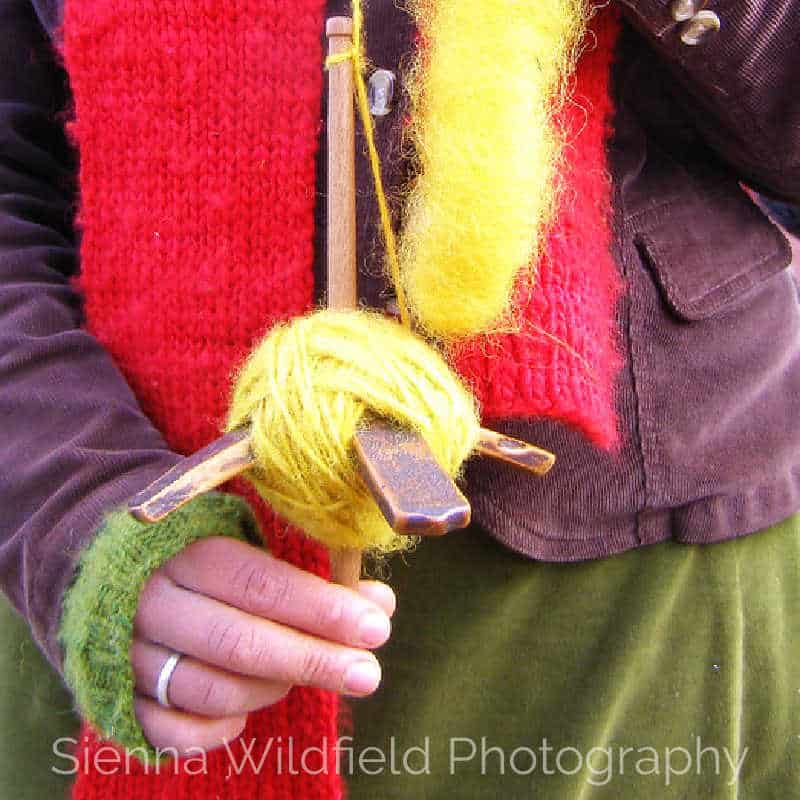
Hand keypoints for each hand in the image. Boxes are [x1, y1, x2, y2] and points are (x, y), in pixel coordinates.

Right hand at [131, 536, 394, 754]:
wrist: (123, 577)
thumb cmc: (212, 563)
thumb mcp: (258, 552)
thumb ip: (315, 577)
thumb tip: (378, 604)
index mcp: (190, 552)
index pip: (261, 584)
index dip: (321, 609)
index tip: (374, 628)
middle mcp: (154, 602)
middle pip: (239, 641)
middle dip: (312, 660)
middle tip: (368, 673)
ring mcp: (131, 653)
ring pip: (210, 689)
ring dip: (271, 689)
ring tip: (303, 675)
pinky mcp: (119, 695)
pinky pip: (170, 732)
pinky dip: (215, 731)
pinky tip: (244, 714)